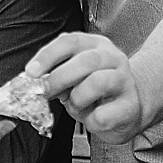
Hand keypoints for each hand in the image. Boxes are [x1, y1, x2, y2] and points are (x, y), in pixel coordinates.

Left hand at [25, 32, 142, 143]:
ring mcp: (125, 81)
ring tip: (76, 106)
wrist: (131, 107)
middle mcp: (113, 58)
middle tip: (46, 92)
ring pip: (98, 83)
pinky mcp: (130, 106)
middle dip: (60, 78)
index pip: (70, 42)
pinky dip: (90, 121)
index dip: (47, 56)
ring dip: (78, 99)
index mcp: (95, 45)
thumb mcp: (74, 76)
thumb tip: (34, 82)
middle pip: (86, 61)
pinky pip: (103, 115)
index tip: (31, 72)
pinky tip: (92, 119)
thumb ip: (56, 73)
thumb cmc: (96, 91)